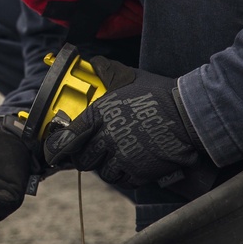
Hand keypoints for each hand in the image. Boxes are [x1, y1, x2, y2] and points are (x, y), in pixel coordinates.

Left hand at [42, 57, 206, 187]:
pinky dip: (123, 176)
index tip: (53, 152)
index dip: (56, 147)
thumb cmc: (159, 94)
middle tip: (92, 151)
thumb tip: (96, 63)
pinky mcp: (140, 172)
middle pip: (83, 159)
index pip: (67, 137)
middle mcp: (107, 138)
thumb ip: (108, 72)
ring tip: (115, 156)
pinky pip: (122, 181)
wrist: (189, 115)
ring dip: (105, 167)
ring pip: (102, 172)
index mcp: (99, 115)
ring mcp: (123, 157)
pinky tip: (130, 164)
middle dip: (85, 156)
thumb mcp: (130, 77)